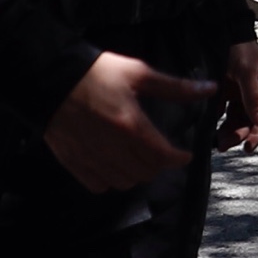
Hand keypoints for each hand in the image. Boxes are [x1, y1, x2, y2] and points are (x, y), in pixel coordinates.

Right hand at [40, 50, 219, 191]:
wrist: (48, 77)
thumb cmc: (95, 72)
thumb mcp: (138, 73)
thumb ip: (175, 87)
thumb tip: (209, 89)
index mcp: (132, 126)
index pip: (164, 156)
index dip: (179, 158)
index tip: (185, 154)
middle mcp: (113, 148)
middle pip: (146, 172)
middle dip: (160, 164)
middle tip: (162, 153)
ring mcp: (92, 158)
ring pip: (124, 182)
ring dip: (137, 174)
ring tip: (139, 159)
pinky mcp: (73, 162)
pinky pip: (98, 185)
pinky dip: (110, 181)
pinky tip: (113, 166)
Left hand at [215, 36, 257, 155]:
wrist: (220, 30)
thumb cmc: (239, 47)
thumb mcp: (247, 70)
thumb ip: (253, 96)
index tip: (248, 146)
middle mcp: (256, 93)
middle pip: (252, 121)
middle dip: (240, 134)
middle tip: (225, 144)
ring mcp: (240, 93)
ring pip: (237, 119)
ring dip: (229, 131)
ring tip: (218, 142)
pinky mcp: (225, 93)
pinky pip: (223, 112)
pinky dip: (218, 121)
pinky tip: (210, 128)